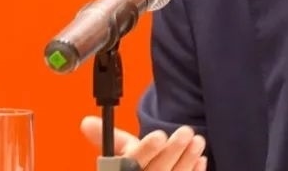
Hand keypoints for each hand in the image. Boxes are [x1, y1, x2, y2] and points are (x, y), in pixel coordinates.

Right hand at [80, 115, 207, 170]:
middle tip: (186, 132)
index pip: (129, 165)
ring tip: (198, 141)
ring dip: (187, 161)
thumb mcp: (118, 159)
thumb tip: (86, 122)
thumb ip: (109, 139)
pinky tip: (201, 160)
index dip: (145, 151)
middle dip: (171, 152)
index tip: (160, 135)